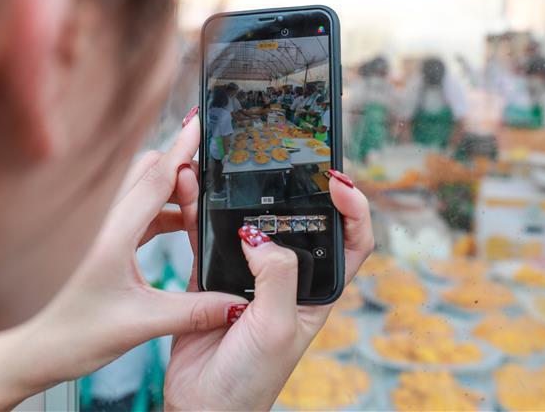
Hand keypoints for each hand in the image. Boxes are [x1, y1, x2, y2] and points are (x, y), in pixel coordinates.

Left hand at [0, 114, 245, 409]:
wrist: (15, 356)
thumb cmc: (62, 340)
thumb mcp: (139, 326)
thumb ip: (193, 312)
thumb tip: (233, 302)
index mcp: (108, 236)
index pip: (155, 179)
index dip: (183, 150)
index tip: (199, 124)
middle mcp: (95, 222)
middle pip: (144, 171)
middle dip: (179, 169)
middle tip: (208, 181)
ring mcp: (87, 226)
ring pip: (134, 187)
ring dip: (166, 191)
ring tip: (192, 209)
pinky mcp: (85, 235)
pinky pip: (125, 206)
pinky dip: (152, 208)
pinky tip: (169, 225)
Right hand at [164, 170, 372, 410]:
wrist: (201, 408)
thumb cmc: (250, 381)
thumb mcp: (277, 327)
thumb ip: (277, 275)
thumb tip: (260, 234)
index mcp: (316, 291)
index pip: (350, 241)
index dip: (353, 208)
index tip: (337, 180)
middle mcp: (286, 278)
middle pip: (297, 220)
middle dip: (290, 187)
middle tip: (279, 156)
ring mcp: (248, 275)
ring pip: (249, 222)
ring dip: (237, 195)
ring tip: (228, 165)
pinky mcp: (212, 276)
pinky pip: (208, 236)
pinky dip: (199, 213)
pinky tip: (191, 191)